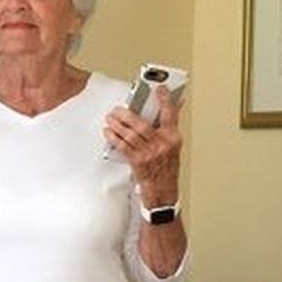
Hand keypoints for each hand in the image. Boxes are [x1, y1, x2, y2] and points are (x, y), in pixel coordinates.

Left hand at [103, 85, 182, 202]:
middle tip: (117, 108)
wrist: (163, 193)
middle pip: (142, 124)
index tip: (160, 88)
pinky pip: (123, 146)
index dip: (165, 100)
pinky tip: (108, 133)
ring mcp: (150, 154)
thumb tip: (171, 107)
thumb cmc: (167, 169)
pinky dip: (114, 138)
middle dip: (127, 115)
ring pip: (130, 135)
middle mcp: (162, 145)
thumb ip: (169, 127)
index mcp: (173, 139)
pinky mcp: (138, 162)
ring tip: (110, 118)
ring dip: (117, 125)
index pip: (170, 115)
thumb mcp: (173, 147)